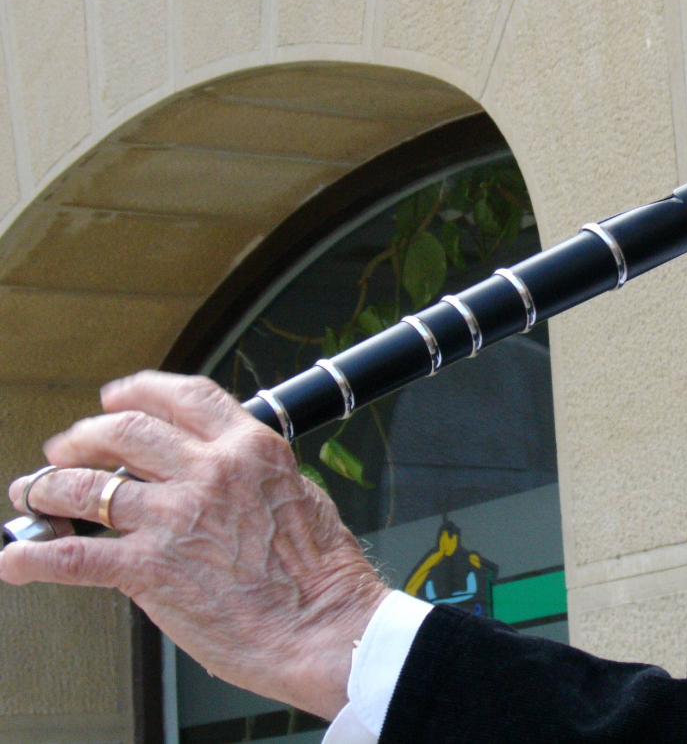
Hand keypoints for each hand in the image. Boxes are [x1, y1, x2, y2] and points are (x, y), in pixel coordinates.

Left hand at [0, 371, 389, 719]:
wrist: (325, 626)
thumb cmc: (322, 576)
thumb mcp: (298, 496)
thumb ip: (254, 478)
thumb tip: (225, 479)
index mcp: (251, 449)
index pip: (183, 397)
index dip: (139, 391)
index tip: (116, 398)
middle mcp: (209, 472)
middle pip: (125, 431)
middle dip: (84, 436)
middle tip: (67, 447)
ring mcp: (176, 517)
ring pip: (88, 486)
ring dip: (48, 487)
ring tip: (34, 492)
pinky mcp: (151, 568)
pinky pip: (75, 557)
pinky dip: (37, 557)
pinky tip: (19, 559)